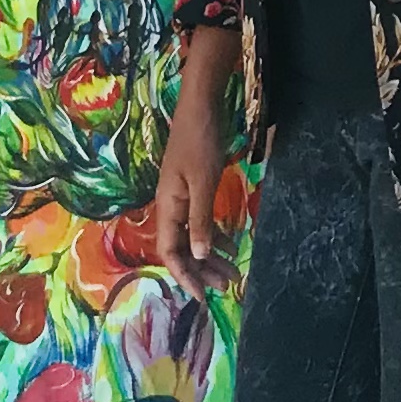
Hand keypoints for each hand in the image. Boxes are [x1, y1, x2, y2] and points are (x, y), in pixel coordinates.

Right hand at [147, 34, 236, 303]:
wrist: (201, 104)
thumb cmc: (200, 141)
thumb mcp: (203, 182)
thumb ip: (200, 219)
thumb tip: (198, 255)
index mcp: (167, 205)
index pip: (170, 251)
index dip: (185, 276)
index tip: (204, 297)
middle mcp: (171, 204)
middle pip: (182, 247)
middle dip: (202, 270)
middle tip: (227, 287)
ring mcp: (182, 196)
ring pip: (193, 236)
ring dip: (211, 256)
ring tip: (233, 274)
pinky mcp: (194, 187)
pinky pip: (200, 221)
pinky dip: (214, 235)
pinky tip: (231, 244)